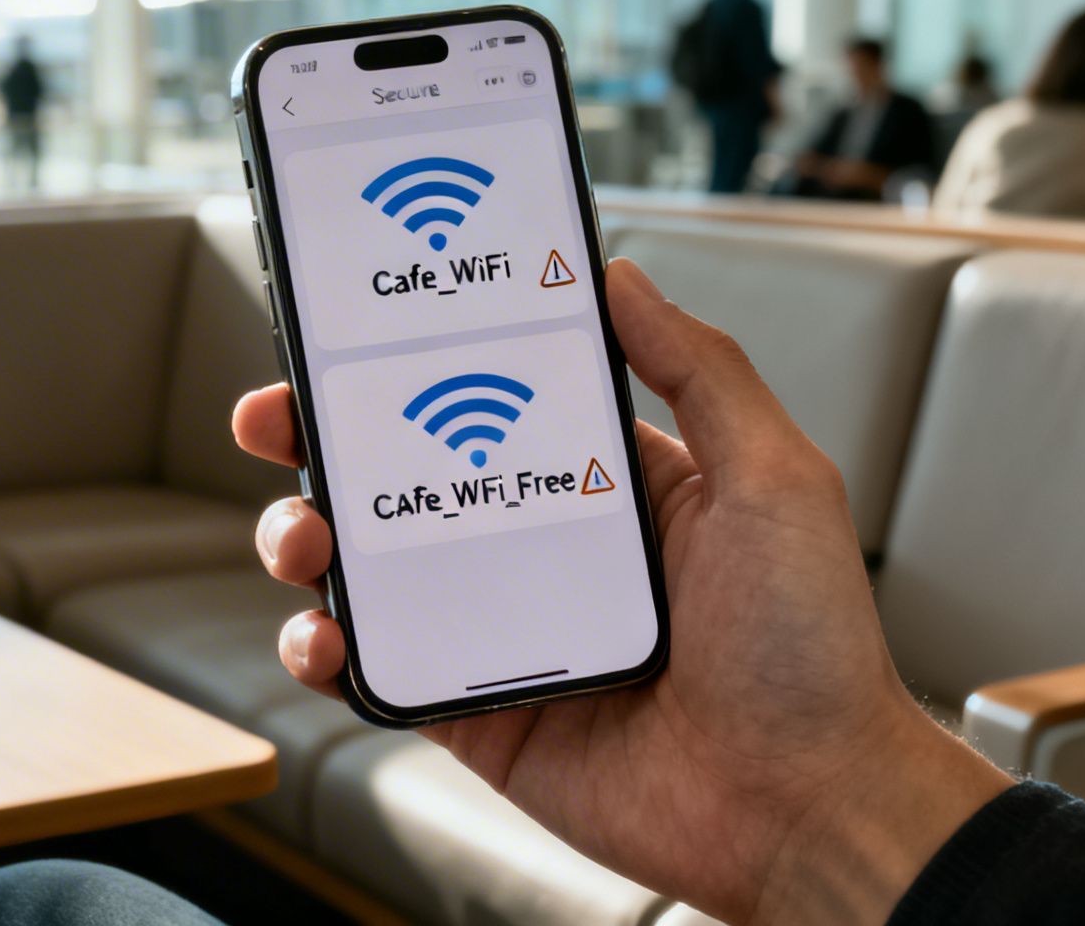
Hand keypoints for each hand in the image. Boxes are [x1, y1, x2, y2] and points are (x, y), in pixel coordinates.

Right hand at [232, 258, 1010, 925]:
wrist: (808, 808)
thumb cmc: (810, 650)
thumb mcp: (774, 479)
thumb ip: (699, 371)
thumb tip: (619, 275)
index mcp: (604, 487)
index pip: (484, 404)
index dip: (411, 370)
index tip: (347, 337)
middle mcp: (543, 552)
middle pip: (404, 480)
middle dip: (325, 444)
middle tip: (274, 421)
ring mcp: (502, 635)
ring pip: (372, 572)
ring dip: (310, 542)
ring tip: (299, 539)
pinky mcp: (478, 716)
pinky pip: (380, 672)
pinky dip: (327, 652)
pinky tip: (321, 637)